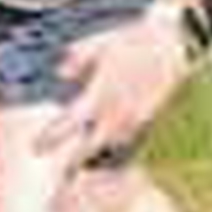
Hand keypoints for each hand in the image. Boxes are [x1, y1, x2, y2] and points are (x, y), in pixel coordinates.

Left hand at [39, 5, 196, 163]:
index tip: (37, 148)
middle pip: (91, 146)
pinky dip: (117, 141)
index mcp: (100, 93)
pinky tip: (112, 140)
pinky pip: (130, 135)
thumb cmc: (133, 38)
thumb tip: (59, 73)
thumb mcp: (98, 42)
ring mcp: (136, 114)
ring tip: (86, 163)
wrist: (174, 40)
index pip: (70, 123)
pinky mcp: (150, 113)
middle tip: (63, 173)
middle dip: (75, 162)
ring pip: (112, 143)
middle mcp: (117, 109)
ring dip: (98, 153)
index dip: (51, 138)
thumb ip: (76, 59)